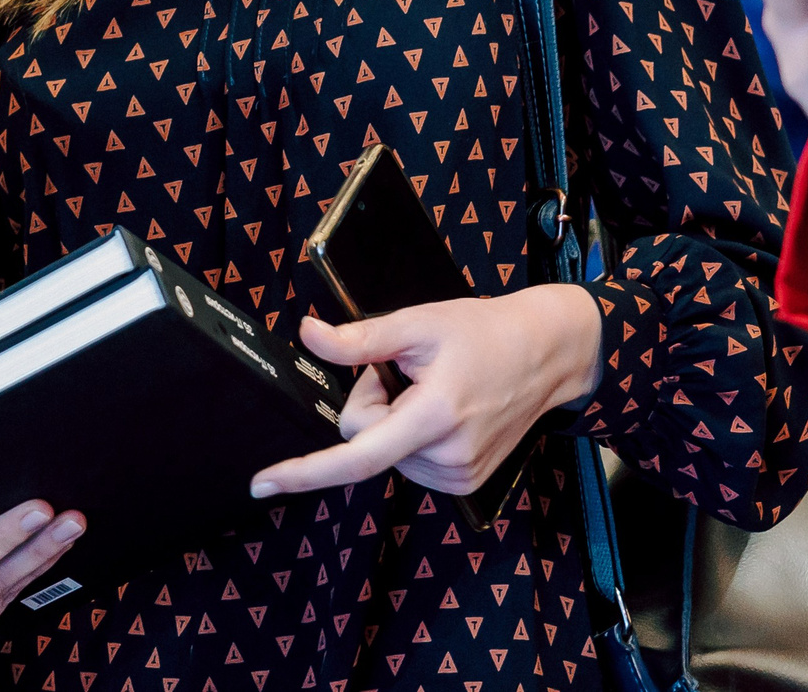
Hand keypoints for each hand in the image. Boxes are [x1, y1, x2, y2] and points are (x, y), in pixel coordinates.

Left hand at [246, 283, 603, 498]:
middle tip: (408, 372)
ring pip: (384, 452)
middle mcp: (447, 458)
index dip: (304, 469)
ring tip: (434, 390)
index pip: (355, 455)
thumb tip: (307, 334)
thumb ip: (358, 339)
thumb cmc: (484, 332)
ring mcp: (458, 476)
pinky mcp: (465, 482)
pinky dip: (411, 435)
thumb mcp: (417, 324)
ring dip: (393, 421)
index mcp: (433, 417)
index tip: (262, 483)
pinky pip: (408, 461)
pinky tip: (443, 409)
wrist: (545, 352)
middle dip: (371, 404)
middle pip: (364, 440)